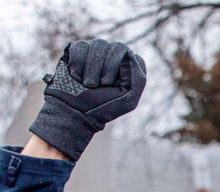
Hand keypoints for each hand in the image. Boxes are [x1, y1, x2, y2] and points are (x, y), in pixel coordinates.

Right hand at [29, 39, 145, 160]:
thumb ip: (138, 78)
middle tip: (97, 85)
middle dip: (106, 67)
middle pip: (117, 46)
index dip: (119, 68)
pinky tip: (76, 76)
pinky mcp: (78, 51)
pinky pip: (80, 46)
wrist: (73, 111)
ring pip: (98, 43)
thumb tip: (130, 53)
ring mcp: (96, 52)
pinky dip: (77, 63)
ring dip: (91, 68)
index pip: (131, 55)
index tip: (110, 84)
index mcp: (130, 68)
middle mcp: (114, 57)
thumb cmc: (103, 107)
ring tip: (87, 83)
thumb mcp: (128, 99)